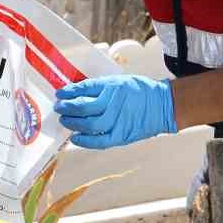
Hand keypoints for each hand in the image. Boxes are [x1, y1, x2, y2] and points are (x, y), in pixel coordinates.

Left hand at [54, 74, 176, 149]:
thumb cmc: (140, 91)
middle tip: (59, 108)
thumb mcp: (119, 81)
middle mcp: (113, 103)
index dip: (69, 92)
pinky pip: (99, 141)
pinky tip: (75, 138)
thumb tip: (78, 92)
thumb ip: (100, 87)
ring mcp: (117, 121)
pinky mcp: (121, 135)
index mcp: (112, 86)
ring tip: (64, 120)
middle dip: (67, 108)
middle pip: (83, 107)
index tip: (59, 94)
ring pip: (88, 125)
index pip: (84, 88)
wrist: (163, 105)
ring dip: (73, 123)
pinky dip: (85, 141)